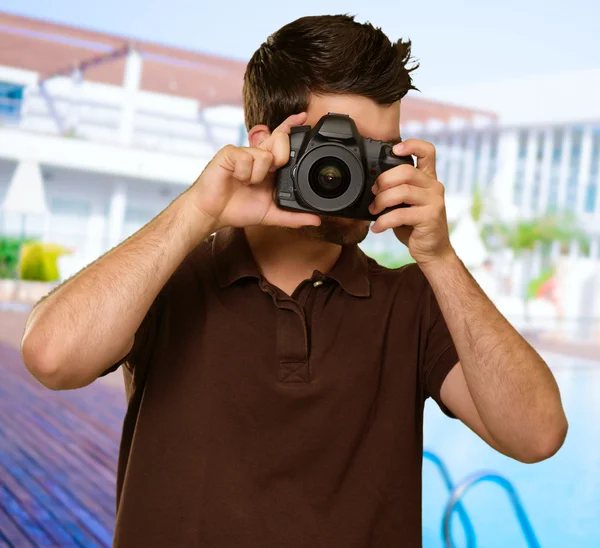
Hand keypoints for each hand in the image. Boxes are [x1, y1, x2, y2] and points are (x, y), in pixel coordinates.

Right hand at [184, 113, 320, 231]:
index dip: (291, 126)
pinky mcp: (229, 153)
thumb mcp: (271, 214)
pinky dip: (244, 174)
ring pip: (265, 155)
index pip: (282, 140)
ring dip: (258, 177)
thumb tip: (317, 220)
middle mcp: (256, 155)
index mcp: (267, 165)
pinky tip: (235, 179)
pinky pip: (246, 159)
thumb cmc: (237, 209)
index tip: (303, 117)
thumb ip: (293, 217)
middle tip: (271, 173)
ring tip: (245, 183)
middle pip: (279, 140)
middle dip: (281, 158)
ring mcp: (243, 152)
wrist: (213, 213)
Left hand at [368, 139, 454, 265]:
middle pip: (406, 171)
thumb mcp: (406, 204)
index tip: (394, 149)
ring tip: (373, 211)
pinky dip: (383, 221)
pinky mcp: (430, 217)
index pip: (428, 152)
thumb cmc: (415, 226)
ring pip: (402, 191)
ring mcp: (434, 201)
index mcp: (428, 179)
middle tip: (373, 193)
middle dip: (383, 181)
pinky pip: (401, 214)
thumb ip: (396, 191)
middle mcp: (434, 187)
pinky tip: (377, 227)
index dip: (411, 145)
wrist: (432, 251)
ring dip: (381, 201)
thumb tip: (371, 186)